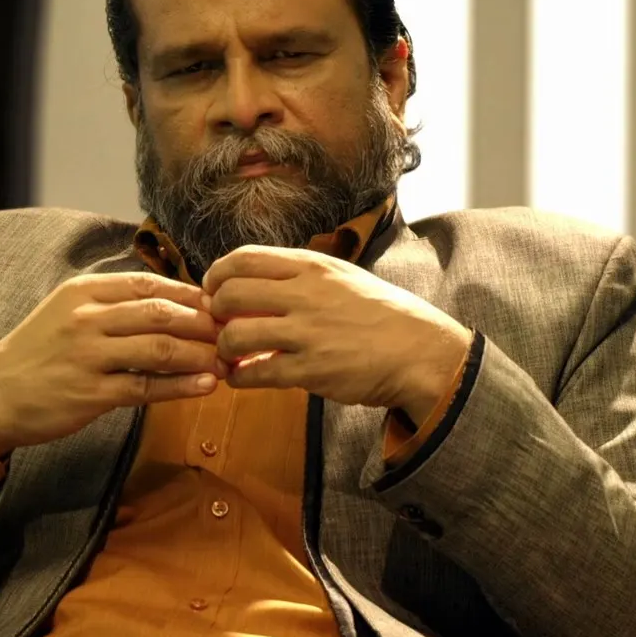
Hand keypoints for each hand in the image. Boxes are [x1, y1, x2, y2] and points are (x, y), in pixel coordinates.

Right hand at [0, 272, 229, 462]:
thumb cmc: (37, 354)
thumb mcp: (66, 313)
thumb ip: (110, 304)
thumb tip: (169, 302)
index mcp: (82, 292)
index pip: (149, 284)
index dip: (190, 295)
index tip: (217, 307)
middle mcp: (85, 318)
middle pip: (161, 313)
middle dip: (204, 324)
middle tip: (232, 334)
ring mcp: (87, 356)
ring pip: (159, 349)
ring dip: (200, 356)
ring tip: (226, 362)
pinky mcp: (90, 393)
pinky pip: (146, 387)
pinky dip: (181, 386)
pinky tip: (205, 387)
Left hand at [202, 246, 471, 420]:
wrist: (421, 352)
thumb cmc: (379, 314)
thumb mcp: (341, 277)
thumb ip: (297, 276)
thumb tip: (250, 282)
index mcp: (311, 267)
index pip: (242, 258)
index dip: (216, 275)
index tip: (214, 290)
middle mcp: (306, 294)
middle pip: (229, 294)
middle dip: (214, 313)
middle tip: (219, 325)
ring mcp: (308, 333)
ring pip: (236, 335)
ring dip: (224, 349)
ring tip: (231, 356)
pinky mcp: (312, 370)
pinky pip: (257, 373)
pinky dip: (240, 378)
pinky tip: (243, 378)